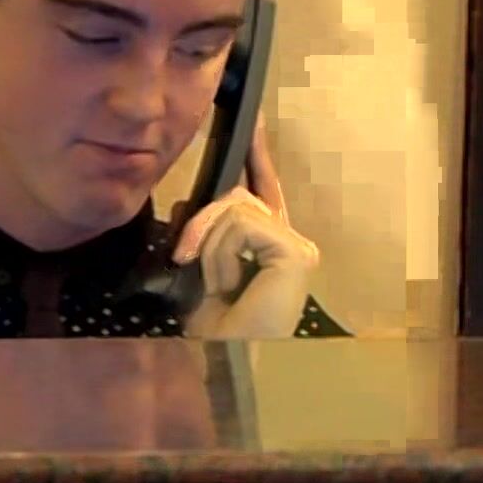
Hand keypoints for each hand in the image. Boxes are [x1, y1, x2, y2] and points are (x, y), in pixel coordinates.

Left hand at [173, 118, 319, 337]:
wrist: (222, 362)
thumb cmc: (211, 328)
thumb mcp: (197, 267)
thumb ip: (201, 231)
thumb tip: (189, 203)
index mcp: (269, 246)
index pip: (261, 190)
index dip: (256, 154)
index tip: (254, 119)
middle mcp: (290, 243)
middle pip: (238, 195)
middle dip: (203, 222)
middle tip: (187, 257)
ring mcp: (296, 248)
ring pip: (234, 207)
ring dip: (207, 245)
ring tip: (211, 283)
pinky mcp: (294, 253)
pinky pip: (240, 223)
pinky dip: (219, 251)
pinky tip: (225, 281)